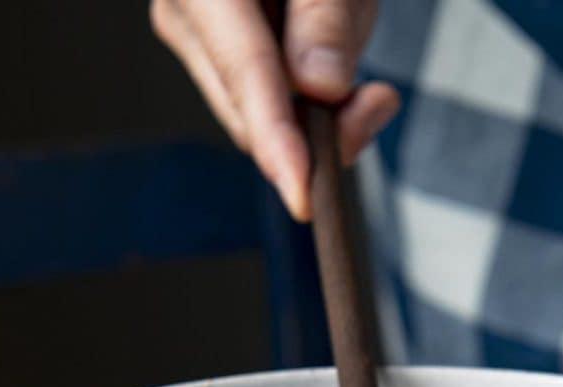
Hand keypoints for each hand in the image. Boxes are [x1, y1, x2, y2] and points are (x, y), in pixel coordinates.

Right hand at [151, 0, 399, 219]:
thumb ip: (324, 18)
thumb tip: (320, 90)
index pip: (245, 74)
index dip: (277, 140)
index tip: (302, 193)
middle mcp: (183, 12)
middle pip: (249, 111)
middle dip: (317, 127)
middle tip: (379, 103)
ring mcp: (193, 35)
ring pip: (259, 113)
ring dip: (319, 105)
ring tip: (351, 39)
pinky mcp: (214, 50)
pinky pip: (264, 97)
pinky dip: (308, 95)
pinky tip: (332, 65)